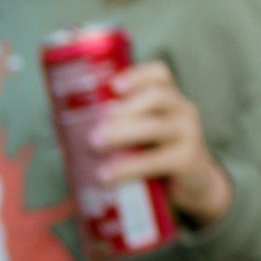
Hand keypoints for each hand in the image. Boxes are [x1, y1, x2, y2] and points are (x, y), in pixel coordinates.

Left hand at [90, 62, 231, 228]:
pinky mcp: (188, 160)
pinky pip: (158, 160)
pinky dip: (129, 167)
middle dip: (123, 109)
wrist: (197, 187)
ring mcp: (188, 134)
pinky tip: (108, 176)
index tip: (112, 86)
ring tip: (95, 146)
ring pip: (156, 126)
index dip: (135, 75)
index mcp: (170, 99)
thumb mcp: (145, 135)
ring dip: (122, 133)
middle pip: (156, 96)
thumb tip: (63, 124)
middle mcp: (183, 110)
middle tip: (93, 129)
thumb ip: (120, 125)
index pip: (159, 74)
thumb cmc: (160, 155)